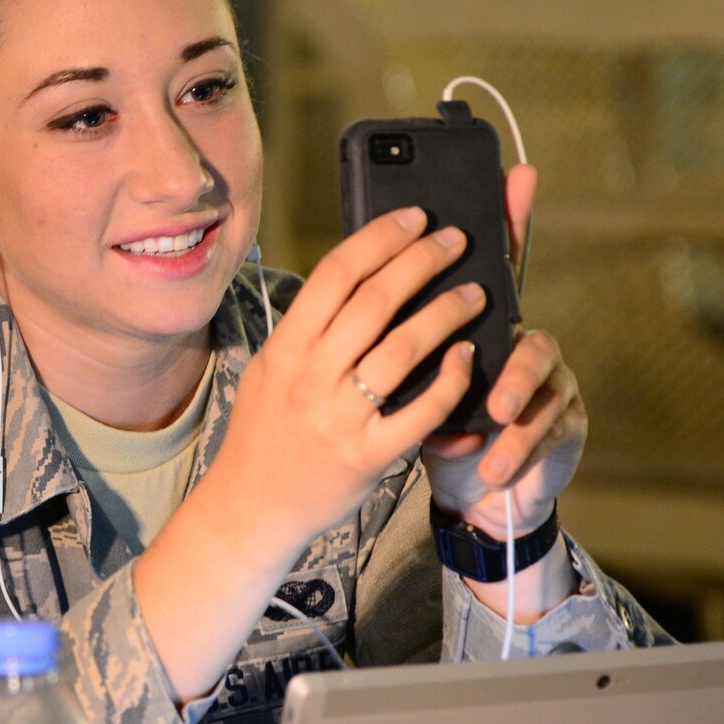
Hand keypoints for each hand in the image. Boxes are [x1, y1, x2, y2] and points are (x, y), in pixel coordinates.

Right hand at [200, 204, 481, 564]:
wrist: (250, 505)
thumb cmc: (265, 432)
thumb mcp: (271, 370)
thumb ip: (308, 330)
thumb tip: (356, 277)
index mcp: (285, 348)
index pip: (335, 274)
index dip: (380, 238)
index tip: (414, 218)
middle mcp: (310, 377)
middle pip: (375, 301)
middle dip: (422, 261)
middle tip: (455, 240)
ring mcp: (339, 418)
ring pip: (404, 348)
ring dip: (446, 312)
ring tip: (474, 293)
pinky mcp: (368, 456)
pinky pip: (421, 409)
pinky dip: (451, 378)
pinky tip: (468, 355)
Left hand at [422, 163, 588, 539]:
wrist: (472, 490)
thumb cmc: (430, 420)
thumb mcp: (408, 377)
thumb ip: (399, 330)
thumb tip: (369, 269)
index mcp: (482, 319)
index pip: (498, 260)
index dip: (509, 219)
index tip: (515, 177)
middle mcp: (520, 339)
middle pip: (522, 318)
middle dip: (498, 336)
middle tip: (477, 358)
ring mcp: (547, 382)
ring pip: (540, 371)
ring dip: (514, 395)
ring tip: (498, 414)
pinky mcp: (562, 425)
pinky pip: (547, 427)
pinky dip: (517, 446)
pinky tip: (497, 462)